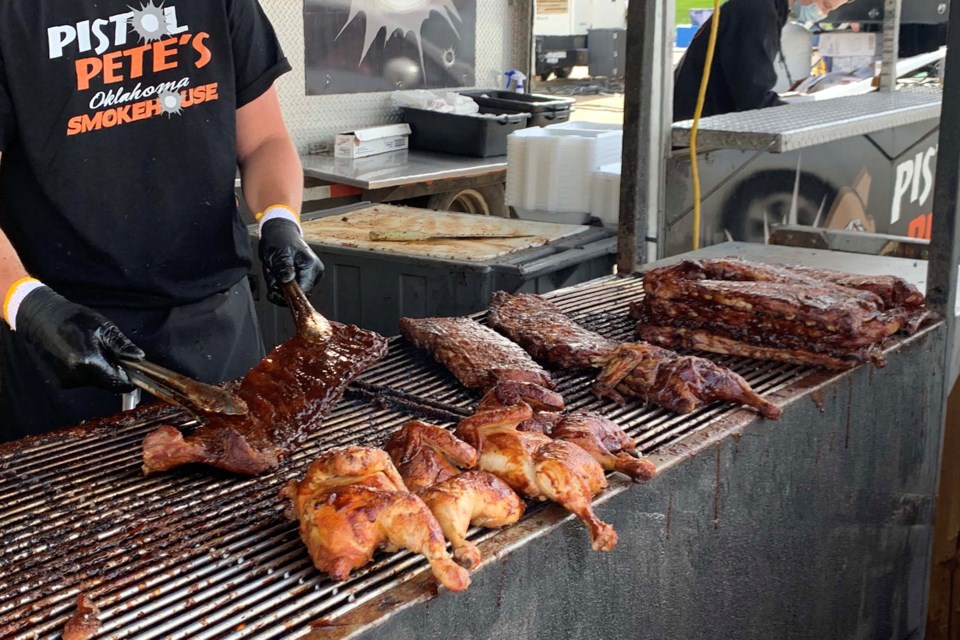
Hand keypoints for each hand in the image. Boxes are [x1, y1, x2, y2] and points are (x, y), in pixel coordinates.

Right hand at [15, 287, 143, 391]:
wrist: (41, 320)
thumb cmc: (75, 320)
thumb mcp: (104, 328)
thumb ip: (122, 346)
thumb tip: (140, 358)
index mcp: (90, 362)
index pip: (119, 382)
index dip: (130, 378)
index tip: (135, 371)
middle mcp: (77, 376)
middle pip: (108, 384)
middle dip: (115, 372)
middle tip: (111, 355)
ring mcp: (66, 381)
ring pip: (96, 383)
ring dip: (101, 372)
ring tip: (93, 352)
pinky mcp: (60, 382)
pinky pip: (83, 381)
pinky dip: (87, 373)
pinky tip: (80, 357)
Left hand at [259, 219, 323, 305]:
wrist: (279, 233)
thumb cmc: (279, 239)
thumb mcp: (278, 252)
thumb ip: (284, 268)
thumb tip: (287, 281)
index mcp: (311, 265)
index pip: (305, 291)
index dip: (289, 295)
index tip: (274, 292)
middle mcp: (315, 273)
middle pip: (298, 295)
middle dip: (281, 289)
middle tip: (272, 274)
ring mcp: (310, 277)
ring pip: (293, 294)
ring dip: (278, 287)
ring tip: (274, 271)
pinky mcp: (304, 279)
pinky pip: (290, 291)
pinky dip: (279, 286)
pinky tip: (276, 275)